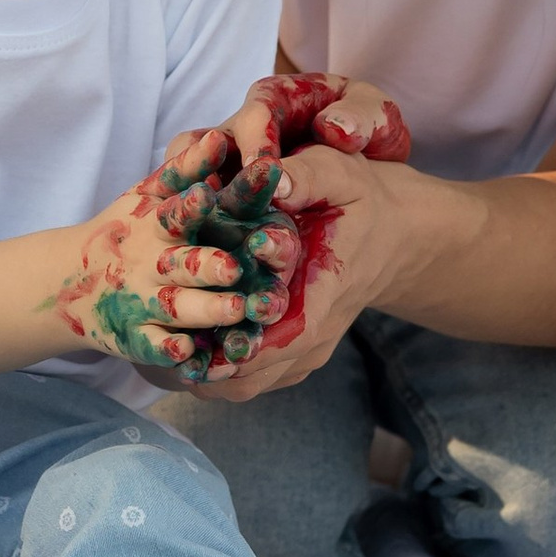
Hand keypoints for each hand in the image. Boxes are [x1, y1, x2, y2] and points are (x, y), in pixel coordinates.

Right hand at [52, 167, 292, 377]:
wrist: (70, 282)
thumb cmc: (127, 231)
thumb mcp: (149, 195)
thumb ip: (188, 167)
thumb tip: (223, 133)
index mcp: (156, 227)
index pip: (174, 213)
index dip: (189, 205)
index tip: (207, 195)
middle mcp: (150, 265)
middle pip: (181, 265)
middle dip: (207, 266)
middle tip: (235, 268)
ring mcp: (141, 304)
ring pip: (177, 308)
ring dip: (205, 310)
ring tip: (236, 311)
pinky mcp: (136, 340)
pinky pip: (154, 348)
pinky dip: (170, 352)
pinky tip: (192, 356)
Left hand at [186, 141, 425, 402]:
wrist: (394, 233)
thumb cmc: (360, 199)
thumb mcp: (340, 174)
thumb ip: (306, 175)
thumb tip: (272, 176)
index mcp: (324, 289)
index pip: (283, 334)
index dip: (238, 349)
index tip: (195, 352)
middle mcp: (316, 329)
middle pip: (258, 372)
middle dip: (208, 368)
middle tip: (162, 355)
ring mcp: (309, 347)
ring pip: (253, 382)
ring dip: (210, 376)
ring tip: (164, 359)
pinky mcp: (298, 350)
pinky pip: (257, 377)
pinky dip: (222, 373)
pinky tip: (187, 356)